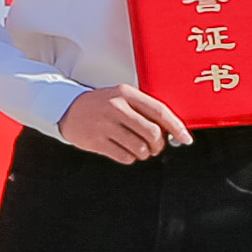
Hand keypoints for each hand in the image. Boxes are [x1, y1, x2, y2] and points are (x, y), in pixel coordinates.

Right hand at [57, 86, 189, 164]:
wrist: (65, 107)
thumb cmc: (101, 104)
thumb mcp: (122, 97)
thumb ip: (145, 110)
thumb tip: (174, 133)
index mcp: (125, 93)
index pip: (159, 111)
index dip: (176, 127)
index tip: (186, 139)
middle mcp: (115, 107)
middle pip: (152, 133)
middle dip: (158, 145)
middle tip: (155, 146)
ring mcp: (104, 125)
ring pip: (140, 148)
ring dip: (144, 153)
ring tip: (138, 149)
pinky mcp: (95, 141)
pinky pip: (124, 157)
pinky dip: (130, 158)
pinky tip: (125, 151)